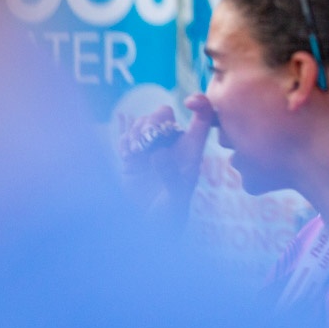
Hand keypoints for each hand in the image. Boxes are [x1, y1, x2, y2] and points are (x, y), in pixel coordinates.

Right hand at [117, 96, 211, 221]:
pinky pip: (127, 136)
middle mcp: (172, 145)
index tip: (189, 101)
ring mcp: (151, 149)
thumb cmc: (171, 214)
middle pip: (165, 114)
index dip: (201, 104)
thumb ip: (170, 175)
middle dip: (155, 120)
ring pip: (144, 122)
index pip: (203, 118)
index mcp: (192, 151)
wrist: (150, 226)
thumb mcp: (176, 198)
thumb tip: (158, 153)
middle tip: (148, 137)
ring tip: (135, 150)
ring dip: (137, 130)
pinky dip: (125, 140)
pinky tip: (127, 154)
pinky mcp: (132, 156)